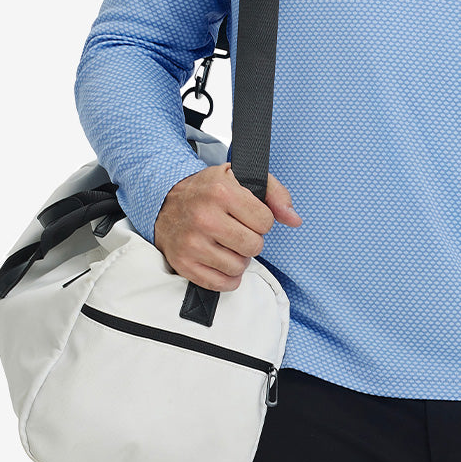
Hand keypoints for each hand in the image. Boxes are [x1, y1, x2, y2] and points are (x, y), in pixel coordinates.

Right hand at [154, 163, 300, 290]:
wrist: (165, 202)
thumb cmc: (209, 190)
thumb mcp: (242, 177)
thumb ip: (275, 194)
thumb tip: (295, 220)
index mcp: (221, 192)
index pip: (266, 221)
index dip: (262, 220)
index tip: (248, 215)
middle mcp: (205, 218)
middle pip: (254, 246)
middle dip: (252, 240)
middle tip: (238, 231)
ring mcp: (192, 243)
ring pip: (239, 266)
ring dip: (239, 258)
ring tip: (228, 244)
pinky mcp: (183, 264)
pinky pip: (221, 284)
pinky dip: (227, 277)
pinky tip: (221, 260)